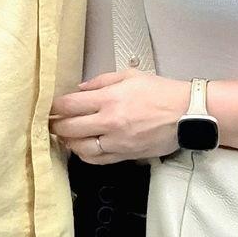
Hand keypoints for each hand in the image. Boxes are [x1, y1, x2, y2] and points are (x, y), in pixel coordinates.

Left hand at [49, 70, 191, 162]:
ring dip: (68, 142)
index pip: (69, 105)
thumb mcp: (130, 76)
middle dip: (55, 125)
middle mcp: (110, 122)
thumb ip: (101, 81)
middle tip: (51, 122)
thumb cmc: (161, 92)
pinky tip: (82, 149)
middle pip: (69, 128)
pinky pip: (97, 160)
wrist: (187, 114)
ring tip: (65, 136)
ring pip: (80, 148)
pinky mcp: (125, 155)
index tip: (50, 107)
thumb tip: (80, 89)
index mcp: (109, 99)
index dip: (54, 107)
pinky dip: (85, 155)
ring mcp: (117, 142)